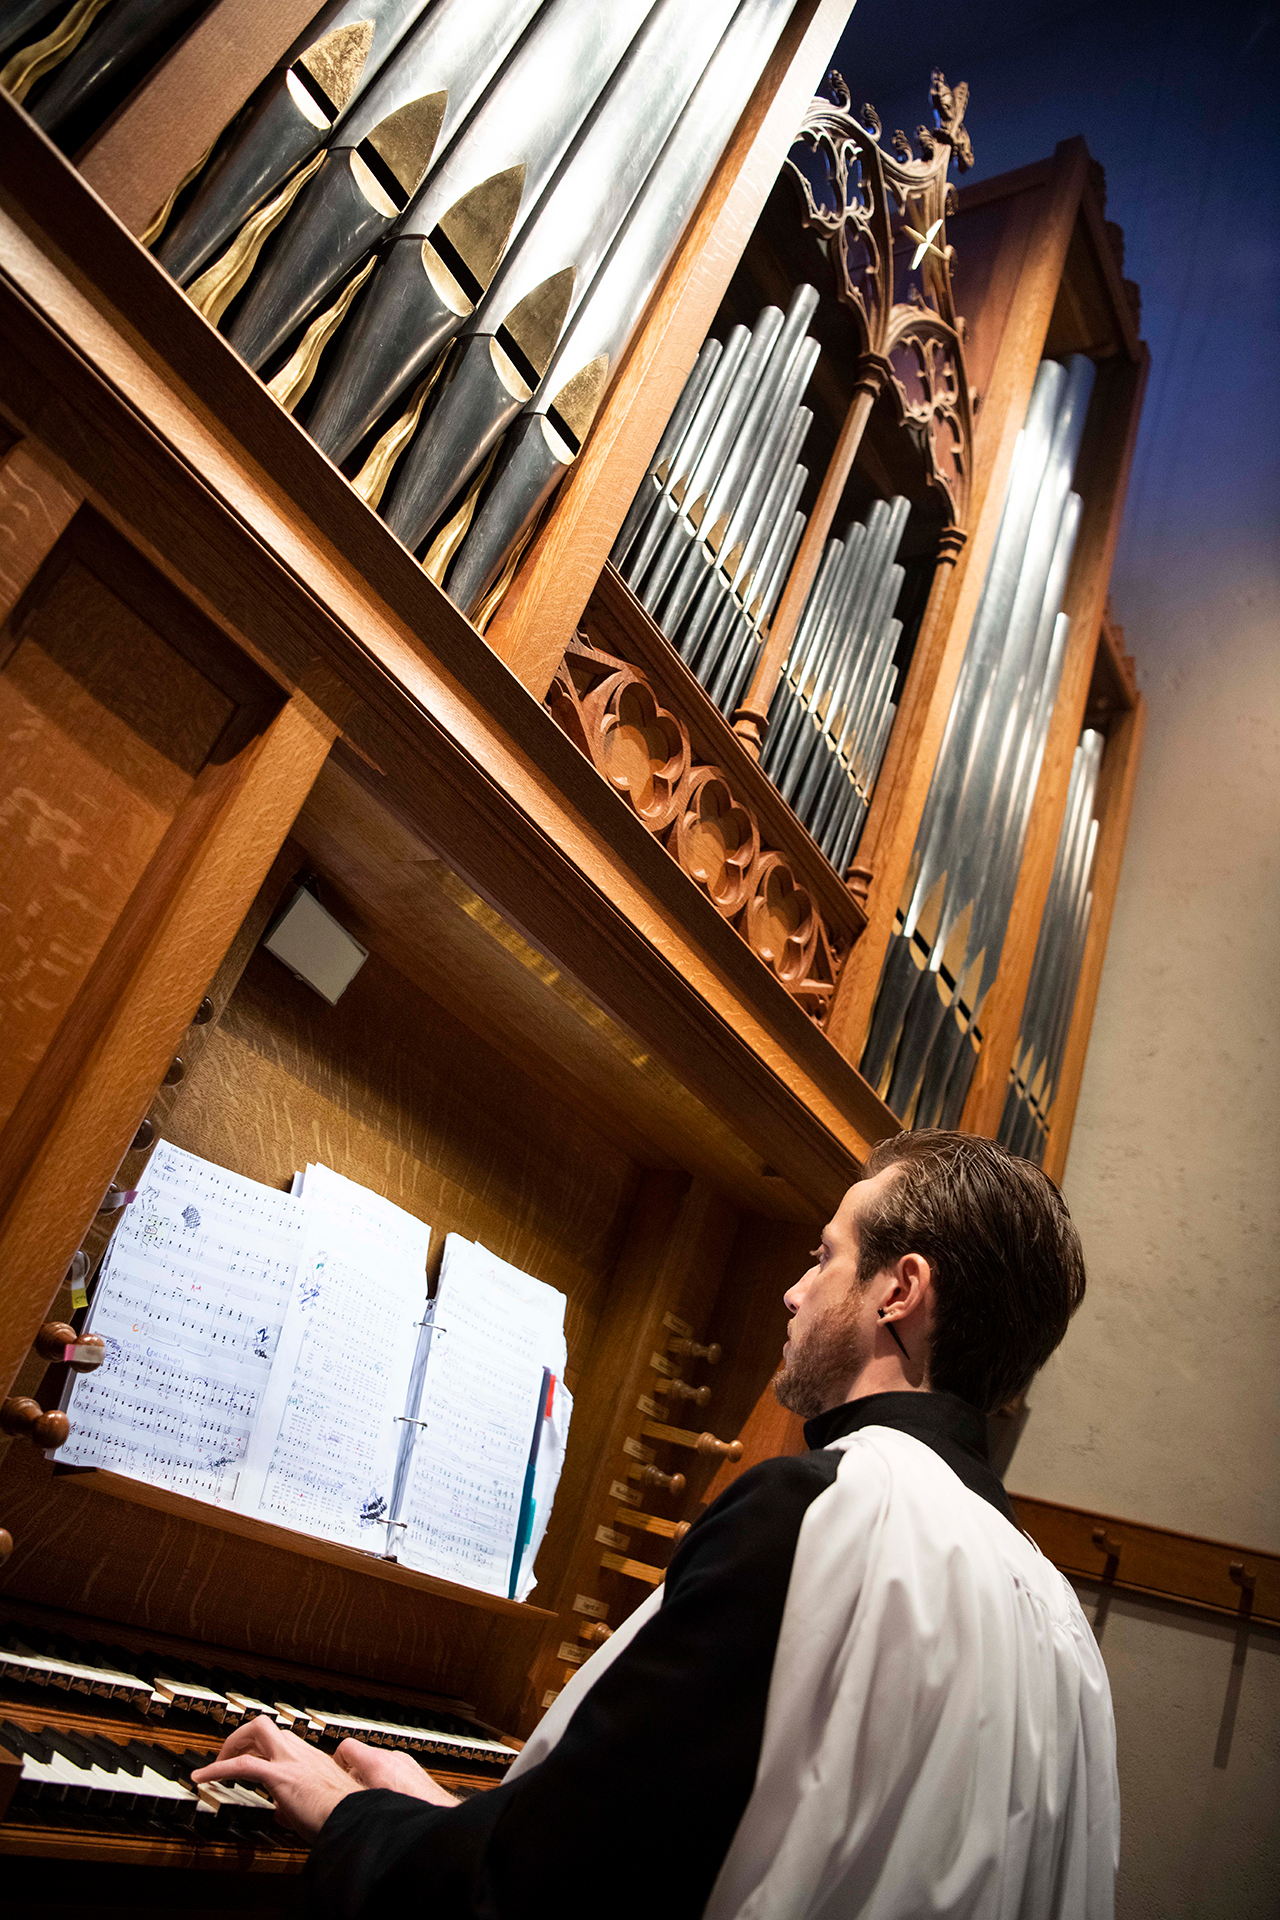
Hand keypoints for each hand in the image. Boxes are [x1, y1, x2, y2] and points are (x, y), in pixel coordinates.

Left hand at [191, 1719, 457, 1841]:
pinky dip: (218, 1770)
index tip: (251, 1758)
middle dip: (243, 1737)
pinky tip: (203, 1777)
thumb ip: (297, 1803)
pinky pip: (242, 1766)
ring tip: (214, 1765)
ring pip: (258, 1732)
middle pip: (268, 1726)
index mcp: (312, 1759)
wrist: (354, 1817)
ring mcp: (291, 1762)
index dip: (261, 1748)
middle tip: (228, 1757)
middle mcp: (301, 1753)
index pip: (280, 1742)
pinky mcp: (280, 1776)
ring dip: (232, 1745)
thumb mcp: (317, 1805)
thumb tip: (282, 1810)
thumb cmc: (343, 1815)